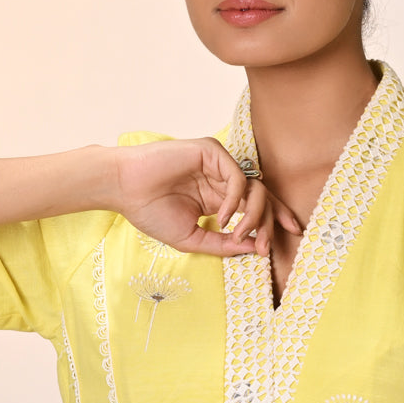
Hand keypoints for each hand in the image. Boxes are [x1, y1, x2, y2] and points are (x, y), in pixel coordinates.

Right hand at [114, 137, 301, 257]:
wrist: (124, 189)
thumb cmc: (150, 211)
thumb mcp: (192, 238)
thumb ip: (223, 244)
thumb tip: (253, 249)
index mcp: (218, 199)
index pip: (256, 208)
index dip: (273, 223)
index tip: (279, 244)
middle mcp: (222, 180)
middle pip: (263, 198)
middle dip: (271, 223)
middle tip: (264, 246)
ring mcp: (218, 165)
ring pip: (255, 189)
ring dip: (252, 216)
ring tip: (237, 233)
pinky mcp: (212, 152)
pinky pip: (238, 177)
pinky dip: (235, 200)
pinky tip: (222, 217)